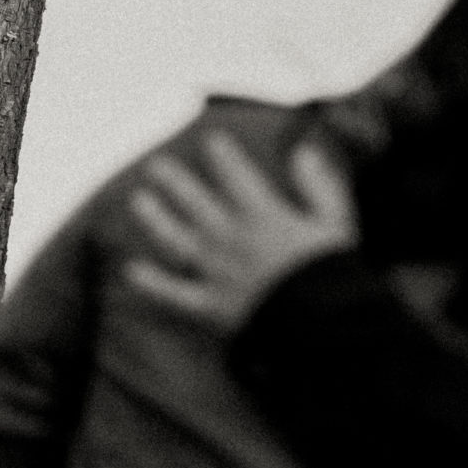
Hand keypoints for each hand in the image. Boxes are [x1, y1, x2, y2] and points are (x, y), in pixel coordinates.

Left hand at [123, 132, 356, 330]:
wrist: (321, 326)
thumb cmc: (333, 275)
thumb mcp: (336, 223)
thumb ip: (319, 186)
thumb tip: (304, 151)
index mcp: (265, 218)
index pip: (238, 178)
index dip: (224, 158)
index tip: (210, 141)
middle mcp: (234, 240)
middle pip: (198, 204)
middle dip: (176, 182)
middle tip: (155, 165)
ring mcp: (218, 273)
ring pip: (179, 241)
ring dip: (156, 220)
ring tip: (138, 201)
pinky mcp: (211, 307)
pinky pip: (176, 293)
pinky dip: (153, 283)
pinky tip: (131, 270)